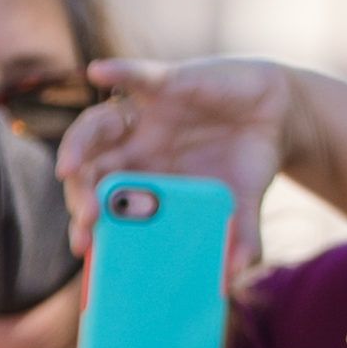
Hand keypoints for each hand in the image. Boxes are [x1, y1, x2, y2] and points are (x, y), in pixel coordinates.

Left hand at [57, 57, 303, 287]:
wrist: (278, 115)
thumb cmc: (249, 161)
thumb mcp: (244, 204)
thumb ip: (240, 237)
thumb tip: (235, 276)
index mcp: (148, 179)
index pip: (104, 202)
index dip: (88, 222)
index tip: (82, 246)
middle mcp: (138, 147)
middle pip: (92, 167)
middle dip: (81, 192)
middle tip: (86, 217)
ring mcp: (149, 115)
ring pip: (98, 125)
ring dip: (79, 144)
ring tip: (69, 169)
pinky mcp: (170, 83)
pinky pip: (138, 76)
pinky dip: (118, 71)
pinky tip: (99, 71)